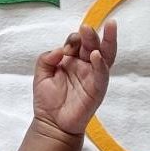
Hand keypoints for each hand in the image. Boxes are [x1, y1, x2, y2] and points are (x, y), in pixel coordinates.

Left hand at [33, 20, 117, 135]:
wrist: (51, 123)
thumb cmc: (47, 101)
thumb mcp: (41, 76)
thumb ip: (46, 59)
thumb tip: (59, 49)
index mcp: (72, 60)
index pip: (77, 42)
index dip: (73, 40)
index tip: (65, 47)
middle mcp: (85, 65)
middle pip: (93, 45)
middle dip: (90, 35)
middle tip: (86, 28)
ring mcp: (93, 76)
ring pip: (105, 55)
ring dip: (107, 41)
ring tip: (109, 27)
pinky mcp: (97, 88)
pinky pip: (102, 74)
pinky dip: (100, 64)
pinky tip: (96, 55)